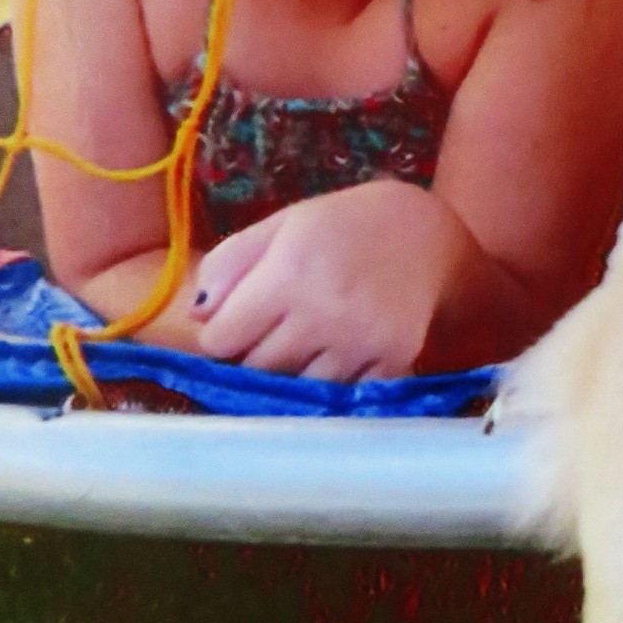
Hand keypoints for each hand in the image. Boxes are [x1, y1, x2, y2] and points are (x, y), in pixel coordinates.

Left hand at [189, 181, 475, 379]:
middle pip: (256, 369)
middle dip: (253, 356)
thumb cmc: (341, 226)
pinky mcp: (392, 363)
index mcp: (290, 270)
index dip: (222, 334)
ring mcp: (361, 342)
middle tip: (272, 331)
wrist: (424, 233)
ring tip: (304, 343)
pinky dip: (330, 384)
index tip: (236, 324)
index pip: (222, 340)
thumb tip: (197, 318)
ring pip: (295, 389)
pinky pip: (340, 397)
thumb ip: (229, 264)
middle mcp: (324, 311)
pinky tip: (335, 355)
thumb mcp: (281, 226)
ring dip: (291, 373)